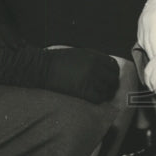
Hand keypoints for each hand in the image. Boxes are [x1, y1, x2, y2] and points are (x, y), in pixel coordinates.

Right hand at [0, 44, 119, 102]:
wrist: (41, 68)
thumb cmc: (56, 61)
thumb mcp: (78, 54)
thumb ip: (92, 60)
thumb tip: (103, 70)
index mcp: (95, 56)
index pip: (114, 67)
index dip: (113, 74)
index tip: (110, 80)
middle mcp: (96, 67)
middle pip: (113, 79)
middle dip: (111, 85)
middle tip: (107, 91)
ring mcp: (91, 79)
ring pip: (107, 90)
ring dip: (104, 94)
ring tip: (98, 96)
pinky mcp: (84, 91)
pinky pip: (98, 99)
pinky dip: (97, 100)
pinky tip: (91, 100)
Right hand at [137, 0, 155, 60]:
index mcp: (152, 21)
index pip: (153, 46)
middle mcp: (144, 24)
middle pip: (147, 47)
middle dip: (153, 61)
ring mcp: (142, 23)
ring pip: (143, 44)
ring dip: (149, 54)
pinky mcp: (142, 22)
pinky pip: (142, 38)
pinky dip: (147, 47)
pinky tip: (153, 52)